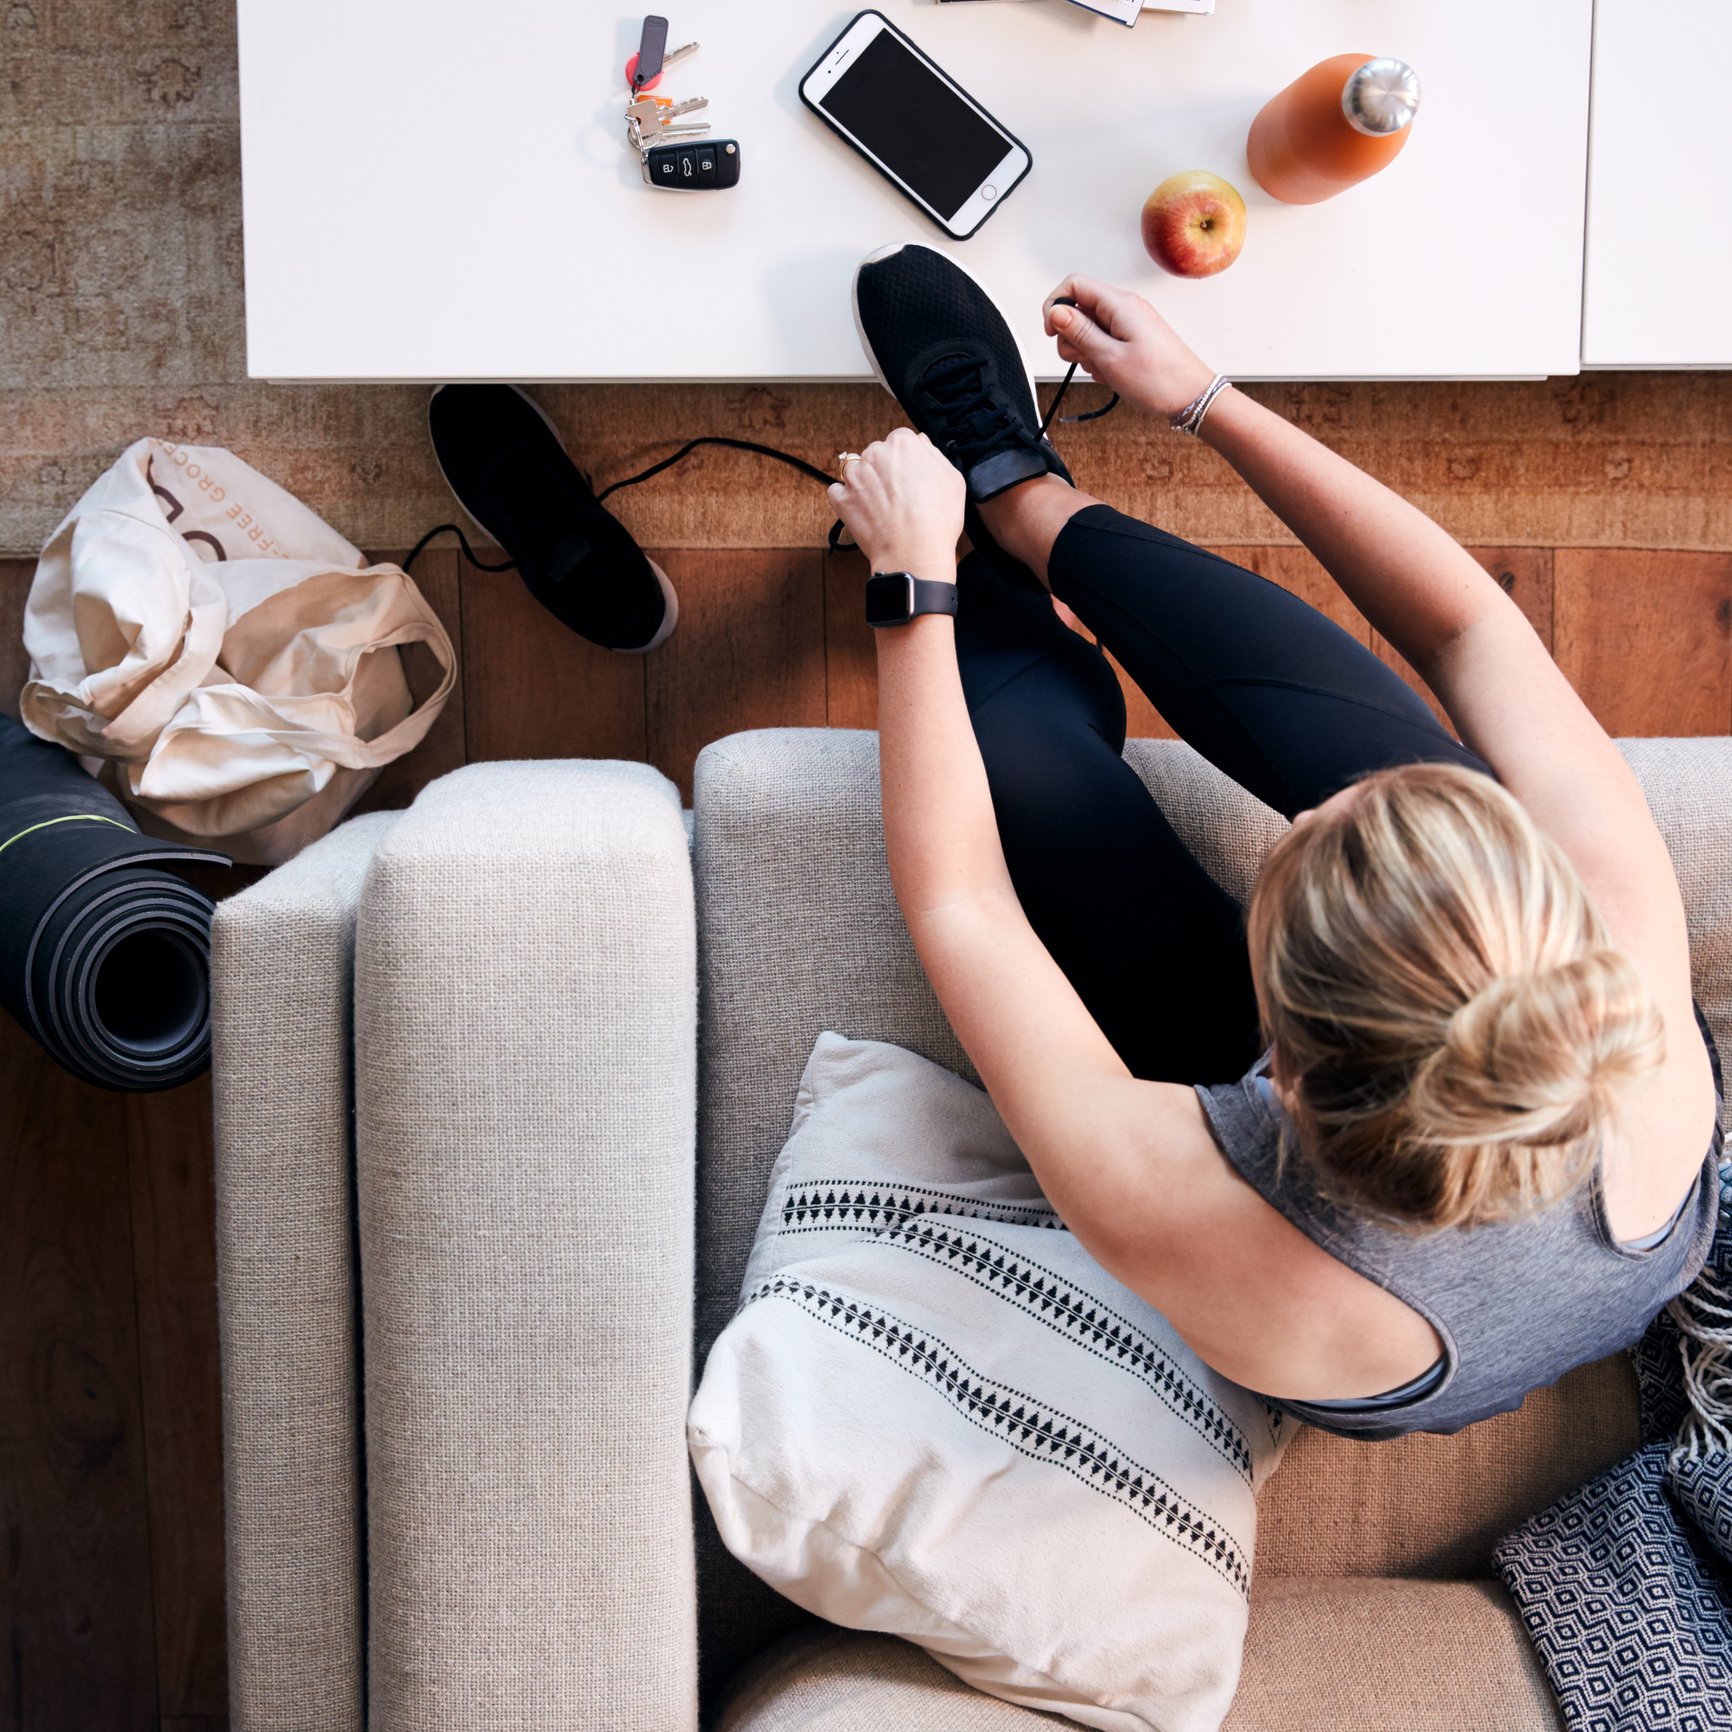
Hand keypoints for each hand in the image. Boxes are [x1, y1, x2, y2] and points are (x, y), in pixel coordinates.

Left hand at [827, 428, 963, 578]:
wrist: (914, 554)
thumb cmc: (937, 520)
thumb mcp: (952, 478)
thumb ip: (932, 453)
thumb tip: (920, 442)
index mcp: (903, 444)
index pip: (900, 440)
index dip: (907, 460)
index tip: (910, 476)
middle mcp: (875, 453)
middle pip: (877, 454)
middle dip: (885, 470)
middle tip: (899, 495)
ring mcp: (855, 476)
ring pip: (856, 470)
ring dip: (865, 483)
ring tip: (882, 506)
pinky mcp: (841, 498)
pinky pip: (838, 491)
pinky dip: (847, 499)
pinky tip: (864, 512)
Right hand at [1041, 276, 1217, 419]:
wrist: (1191, 396)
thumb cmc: (1159, 379)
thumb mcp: (1110, 357)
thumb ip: (1079, 332)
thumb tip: (1056, 311)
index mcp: (1119, 304)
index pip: (1074, 285)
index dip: (1055, 305)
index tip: (1052, 332)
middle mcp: (1124, 308)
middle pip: (1078, 308)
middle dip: (1070, 336)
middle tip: (1084, 358)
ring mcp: (1128, 323)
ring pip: (1088, 329)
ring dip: (1085, 351)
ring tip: (1103, 369)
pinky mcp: (1131, 338)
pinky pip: (1103, 342)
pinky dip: (1099, 358)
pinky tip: (1112, 373)